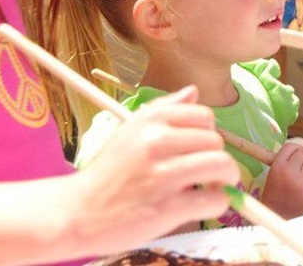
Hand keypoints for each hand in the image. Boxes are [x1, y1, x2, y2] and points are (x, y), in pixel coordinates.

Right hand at [68, 86, 239, 253]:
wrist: (77, 212)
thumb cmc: (109, 171)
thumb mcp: (130, 130)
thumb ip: (164, 109)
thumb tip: (194, 90)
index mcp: (150, 121)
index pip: (205, 117)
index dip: (208, 134)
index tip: (201, 149)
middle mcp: (157, 142)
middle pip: (216, 142)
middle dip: (217, 158)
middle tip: (206, 173)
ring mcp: (163, 175)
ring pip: (222, 166)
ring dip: (226, 179)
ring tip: (213, 186)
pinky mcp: (168, 207)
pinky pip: (214, 200)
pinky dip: (217, 204)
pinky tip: (204, 205)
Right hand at [261, 142, 302, 218]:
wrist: (277, 223)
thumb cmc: (275, 199)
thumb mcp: (272, 177)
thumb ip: (284, 163)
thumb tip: (299, 150)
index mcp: (277, 167)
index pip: (291, 147)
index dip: (294, 153)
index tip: (294, 161)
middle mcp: (289, 172)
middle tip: (300, 173)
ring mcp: (302, 183)